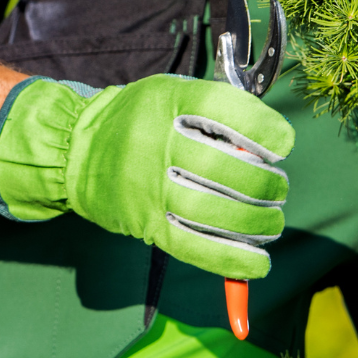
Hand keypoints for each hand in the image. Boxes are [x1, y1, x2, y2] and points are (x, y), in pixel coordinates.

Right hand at [0, 75, 294, 279]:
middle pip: (226, 168)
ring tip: (272, 222)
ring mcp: (148, 187)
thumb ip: (218, 112)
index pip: (225, 110)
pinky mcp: (145, 224)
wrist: (74, 150)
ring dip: (256, 222)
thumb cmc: (139, 120)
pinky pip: (195, 248)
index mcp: (166, 100)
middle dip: (266, 184)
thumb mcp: (172, 94)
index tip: (282, 145)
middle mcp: (155, 142)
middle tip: (278, 189)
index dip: (264, 129)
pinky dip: (232, 260)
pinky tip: (258, 263)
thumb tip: (268, 151)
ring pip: (215, 212)